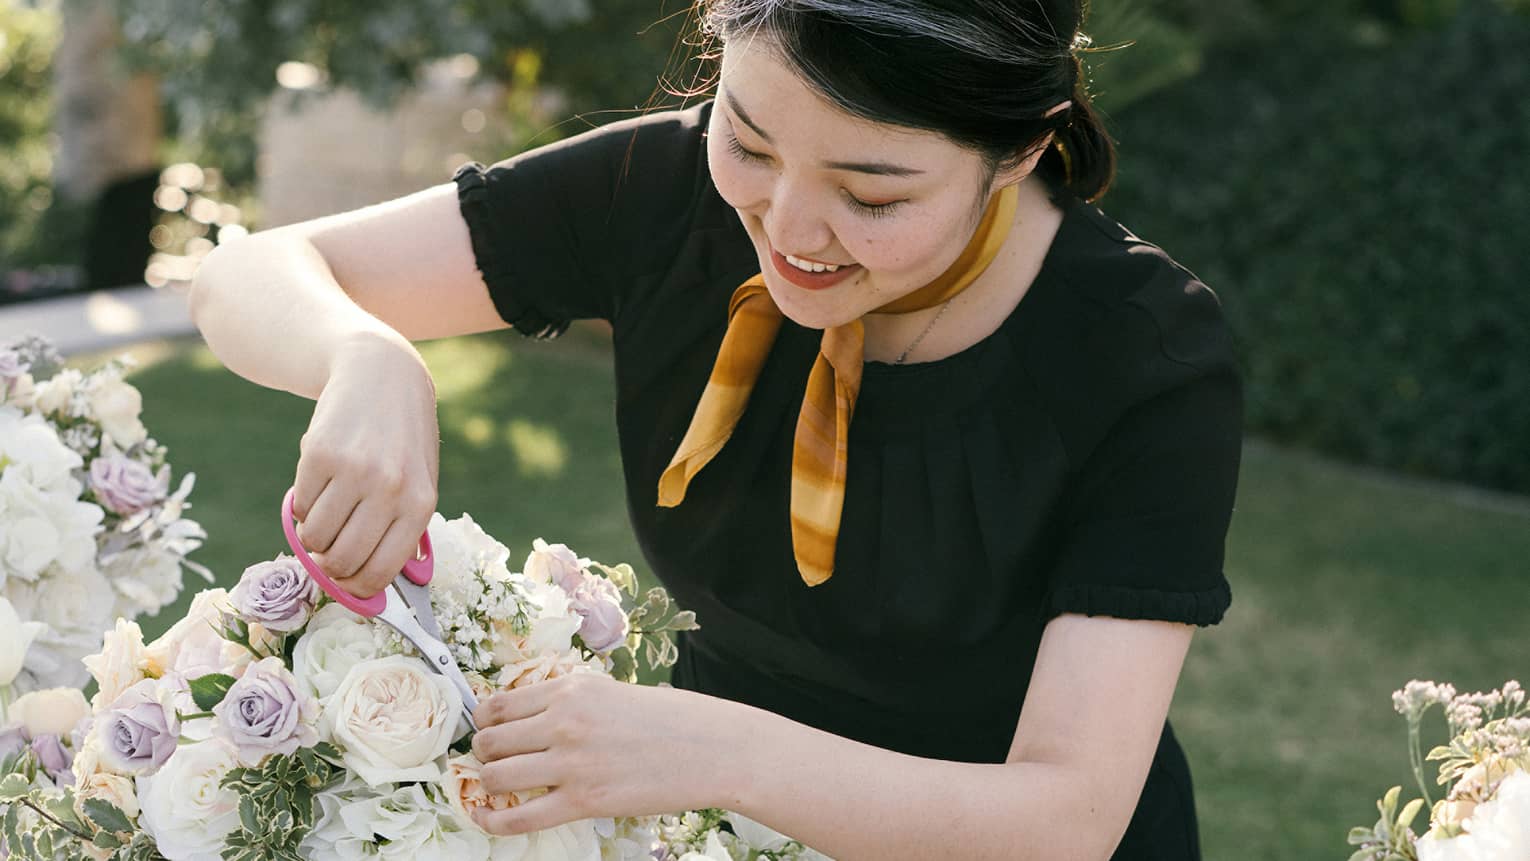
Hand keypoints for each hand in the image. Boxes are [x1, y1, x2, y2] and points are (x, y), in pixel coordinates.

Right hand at [290, 332, 439, 599]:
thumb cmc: (402, 440)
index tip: (346, 584)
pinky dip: (305, 508)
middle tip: (328, 554)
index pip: (380, 571)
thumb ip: (402, 532)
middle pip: (342, 560)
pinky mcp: (318, 455)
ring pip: (315, 538)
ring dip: (314, 537)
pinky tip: (321, 486)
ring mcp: (353, 471)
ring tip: (328, 515)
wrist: (381, 375)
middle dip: (330, 566)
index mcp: (419, 504)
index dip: (357, 588)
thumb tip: (372, 589)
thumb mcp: (420, 482)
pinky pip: (301, 508)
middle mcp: (389, 489)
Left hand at [468, 673, 734, 835]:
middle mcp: (564, 721)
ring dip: (489, 785)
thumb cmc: (671, 719)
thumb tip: (529, 717)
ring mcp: (572, 763)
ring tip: (500, 788)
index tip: (488, 732)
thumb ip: (569, 702)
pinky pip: (518, 817)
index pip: (499, 705)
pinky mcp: (584, 801)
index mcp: (571, 689)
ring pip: (495, 776)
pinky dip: (492, 821)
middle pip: (489, 741)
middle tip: (493, 762)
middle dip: (483, 755)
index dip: (484, 723)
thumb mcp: (613, 692)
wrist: (713, 748)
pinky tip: (486, 818)